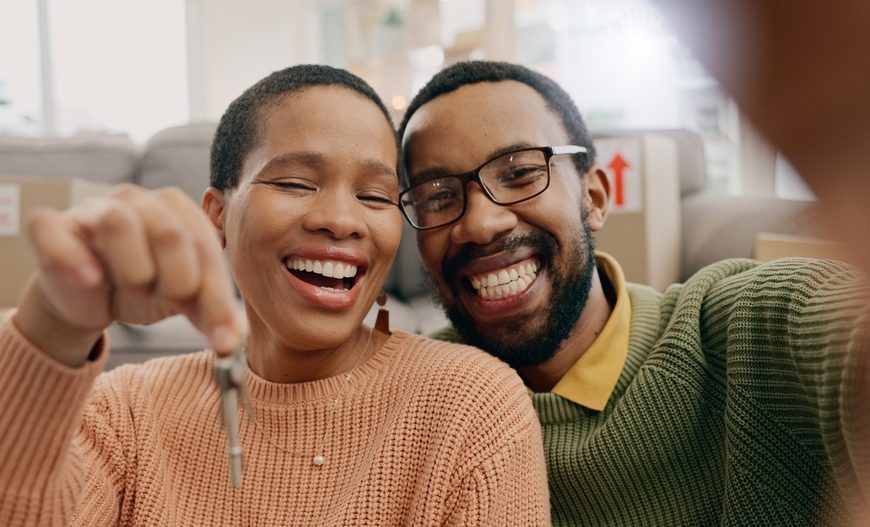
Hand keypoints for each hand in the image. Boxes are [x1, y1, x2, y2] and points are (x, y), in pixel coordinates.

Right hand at [13, 184, 242, 365]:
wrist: (87, 296)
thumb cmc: (141, 286)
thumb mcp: (183, 300)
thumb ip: (212, 313)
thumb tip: (233, 339)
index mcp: (176, 209)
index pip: (205, 245)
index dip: (217, 293)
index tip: (224, 336)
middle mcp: (136, 199)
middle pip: (169, 232)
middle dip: (178, 279)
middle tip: (171, 300)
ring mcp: (91, 209)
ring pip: (118, 223)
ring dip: (135, 269)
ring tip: (136, 288)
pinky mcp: (51, 227)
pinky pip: (54, 231)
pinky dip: (74, 258)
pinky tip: (91, 281)